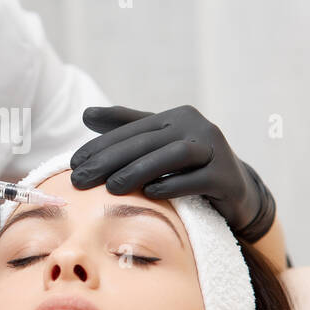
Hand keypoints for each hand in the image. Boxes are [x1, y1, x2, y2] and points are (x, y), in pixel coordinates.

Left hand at [69, 104, 275, 240]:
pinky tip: (150, 195)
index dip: (100, 146)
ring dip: (139, 170)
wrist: (236, 192)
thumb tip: (86, 113)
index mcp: (177, 117)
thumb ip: (126, 129)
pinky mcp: (227, 176)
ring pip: (173, 155)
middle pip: (148, 142)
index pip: (131, 130)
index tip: (73, 164)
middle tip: (82, 179)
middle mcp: (197, 127)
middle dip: (111, 160)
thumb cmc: (189, 167)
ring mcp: (216, 149)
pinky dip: (173, 185)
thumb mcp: (158, 146)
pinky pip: (198, 179)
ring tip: (111, 188)